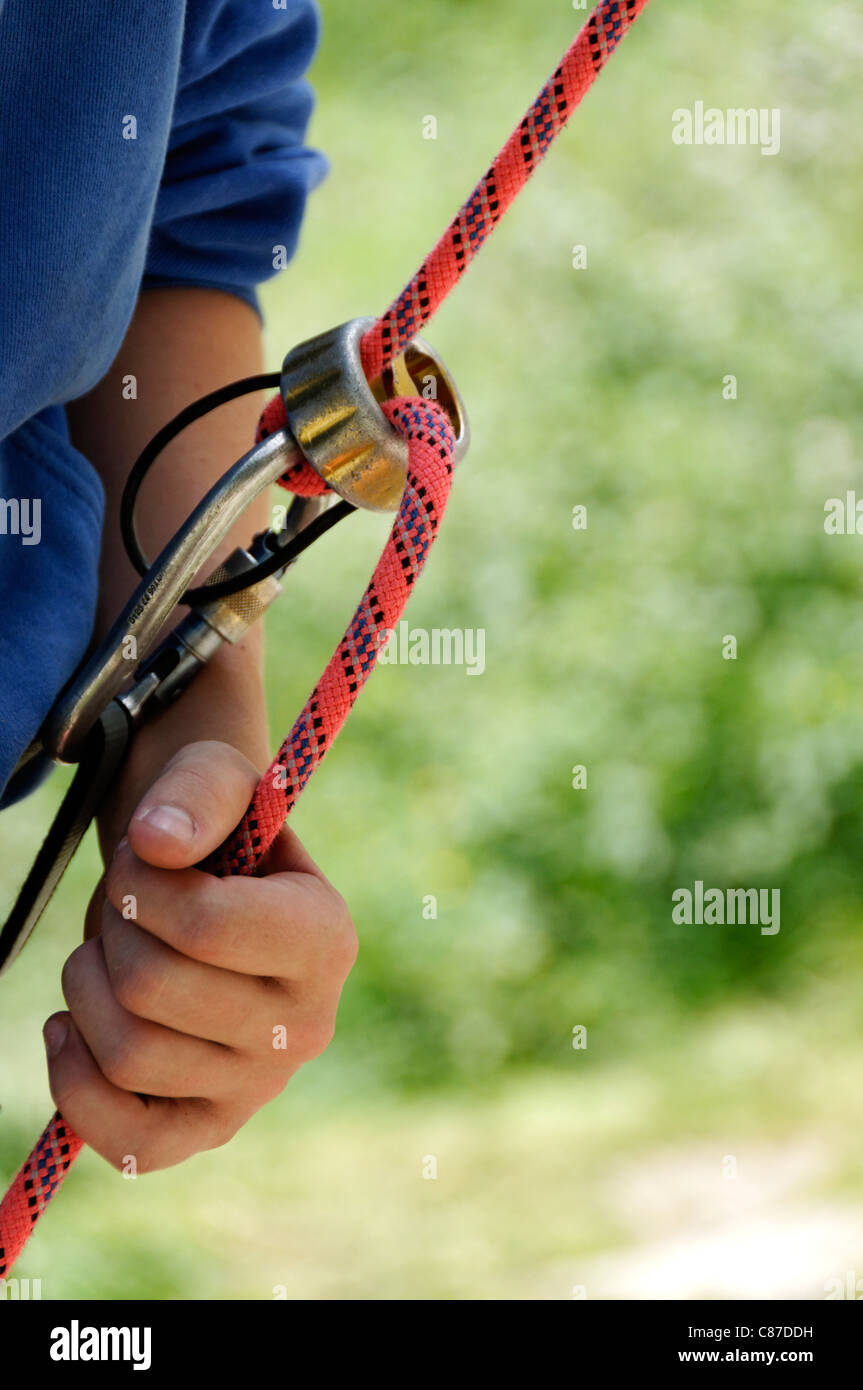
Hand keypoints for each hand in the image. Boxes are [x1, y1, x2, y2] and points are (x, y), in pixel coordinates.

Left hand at [43, 740, 356, 1172]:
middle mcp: (307, 1024)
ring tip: (102, 952)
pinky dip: (74, 1082)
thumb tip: (156, 844)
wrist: (212, 891)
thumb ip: (196, 793)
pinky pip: (128, 1142)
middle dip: (111, 930)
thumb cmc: (216, 834)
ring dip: (83, 987)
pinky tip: (69, 1027)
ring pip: (128, 1054)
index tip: (138, 859)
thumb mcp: (215, 780)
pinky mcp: (210, 1130)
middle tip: (122, 905)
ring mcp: (260, 1086)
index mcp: (326, 938)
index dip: (142, 886)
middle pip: (152, 989)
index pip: (208, 926)